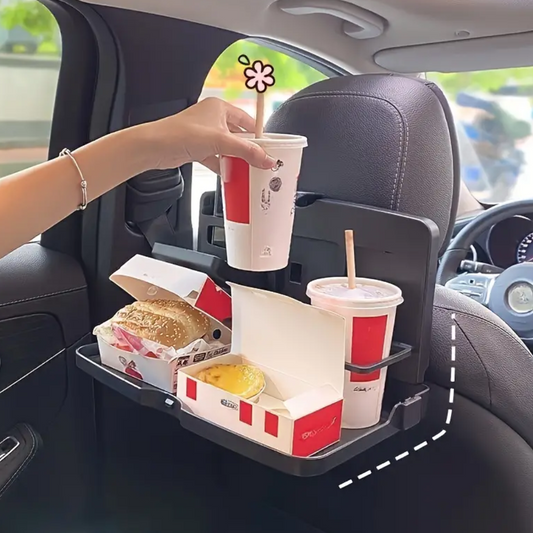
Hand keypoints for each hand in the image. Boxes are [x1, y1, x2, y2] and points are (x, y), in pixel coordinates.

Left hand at [140, 98, 276, 172]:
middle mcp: (212, 119)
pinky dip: (223, 166)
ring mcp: (204, 134)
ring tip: (248, 170)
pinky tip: (230, 174)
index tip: (269, 148)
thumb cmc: (180, 133)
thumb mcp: (220, 142)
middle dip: (248, 150)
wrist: (154, 147)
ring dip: (235, 159)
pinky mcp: (197, 148)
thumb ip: (246, 151)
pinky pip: (216, 158)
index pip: (247, 121)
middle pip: (238, 136)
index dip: (258, 135)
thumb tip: (266, 159)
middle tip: (260, 162)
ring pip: (227, 148)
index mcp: (219, 108)